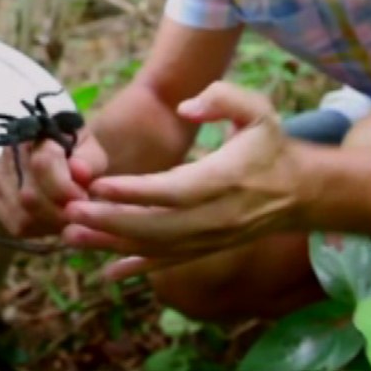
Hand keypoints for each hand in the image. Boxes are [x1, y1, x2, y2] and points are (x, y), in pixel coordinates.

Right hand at [0, 127, 108, 238]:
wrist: (64, 153)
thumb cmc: (79, 152)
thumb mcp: (92, 150)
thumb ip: (89, 160)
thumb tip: (79, 172)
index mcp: (37, 133)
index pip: (43, 164)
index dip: (64, 188)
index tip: (83, 198)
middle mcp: (10, 152)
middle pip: (29, 196)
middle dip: (59, 212)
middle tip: (78, 213)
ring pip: (22, 215)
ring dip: (50, 224)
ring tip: (68, 218)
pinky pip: (15, 225)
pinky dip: (38, 230)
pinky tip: (52, 222)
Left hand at [62, 81, 316, 279]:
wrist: (299, 191)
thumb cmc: (269, 144)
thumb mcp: (257, 108)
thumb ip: (222, 98)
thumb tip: (185, 108)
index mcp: (226, 179)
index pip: (174, 191)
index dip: (135, 191)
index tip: (99, 186)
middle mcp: (217, 216)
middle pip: (157, 226)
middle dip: (110, 221)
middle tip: (70, 212)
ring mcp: (211, 238)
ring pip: (156, 248)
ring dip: (112, 244)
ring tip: (71, 235)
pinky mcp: (206, 248)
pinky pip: (167, 263)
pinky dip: (135, 268)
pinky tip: (105, 273)